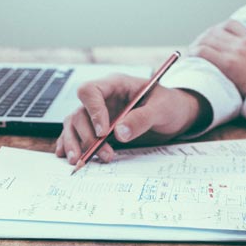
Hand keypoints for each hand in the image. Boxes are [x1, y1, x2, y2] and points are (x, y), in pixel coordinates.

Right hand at [55, 74, 208, 163]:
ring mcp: (98, 113)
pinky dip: (71, 145)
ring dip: (75, 143)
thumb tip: (119, 133)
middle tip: (103, 154)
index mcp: (115, 85)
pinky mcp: (98, 128)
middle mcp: (103, 98)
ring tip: (79, 161)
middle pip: (80, 112)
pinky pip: (77, 134)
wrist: (176, 115)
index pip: (90, 91)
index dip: (93, 111)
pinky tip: (68, 156)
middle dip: (87, 136)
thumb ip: (141, 119)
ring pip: (74, 124)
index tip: (103, 132)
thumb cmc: (170, 105)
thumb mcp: (162, 109)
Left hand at [188, 20, 245, 95]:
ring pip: (207, 39)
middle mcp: (245, 42)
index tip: (211, 40)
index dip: (216, 31)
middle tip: (196, 49)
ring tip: (190, 55)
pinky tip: (190, 61)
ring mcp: (236, 51)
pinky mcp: (229, 64)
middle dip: (203, 39)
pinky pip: (203, 52)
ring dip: (196, 46)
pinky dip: (193, 54)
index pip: (230, 25)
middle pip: (215, 31)